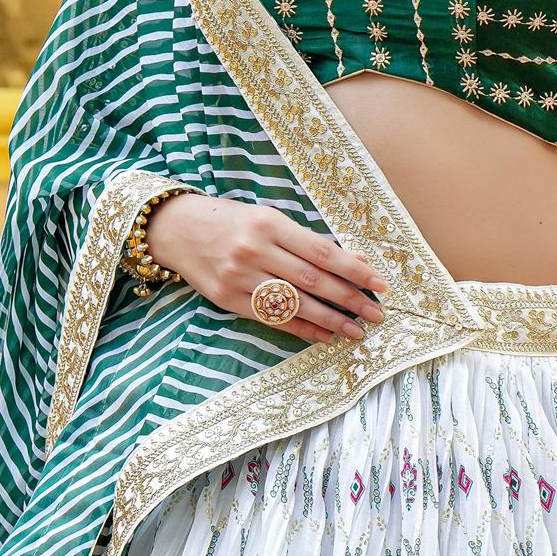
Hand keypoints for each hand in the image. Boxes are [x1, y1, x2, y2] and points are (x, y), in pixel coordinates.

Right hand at [147, 194, 383, 345]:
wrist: (177, 229)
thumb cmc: (231, 221)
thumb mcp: (269, 219)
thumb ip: (308, 241)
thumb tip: (354, 260)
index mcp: (269, 224)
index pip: (322, 251)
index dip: (354, 270)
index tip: (379, 284)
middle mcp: (254, 251)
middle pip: (312, 281)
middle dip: (349, 300)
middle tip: (377, 314)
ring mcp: (239, 277)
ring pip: (294, 304)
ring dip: (330, 321)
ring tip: (355, 331)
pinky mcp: (227, 299)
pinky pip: (272, 318)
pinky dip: (301, 328)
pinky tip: (323, 335)